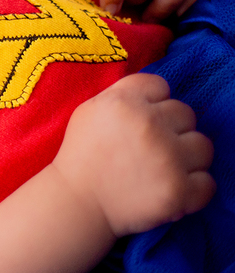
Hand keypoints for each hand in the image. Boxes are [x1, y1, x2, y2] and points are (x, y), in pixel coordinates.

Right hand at [53, 74, 213, 237]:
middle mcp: (149, 124)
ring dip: (188, 156)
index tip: (143, 119)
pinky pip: (207, 182)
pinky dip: (194, 187)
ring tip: (167, 167)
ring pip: (203, 146)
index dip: (153, 102)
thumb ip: (121, 96)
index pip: (160, 85)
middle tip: (154, 146)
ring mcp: (167, 158)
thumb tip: (151, 95)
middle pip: (185, 114)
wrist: (78, 201)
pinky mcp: (179, 190)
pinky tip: (173, 186)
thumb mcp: (89, 111)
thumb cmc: (81, 155)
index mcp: (124, 101)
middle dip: (172, 128)